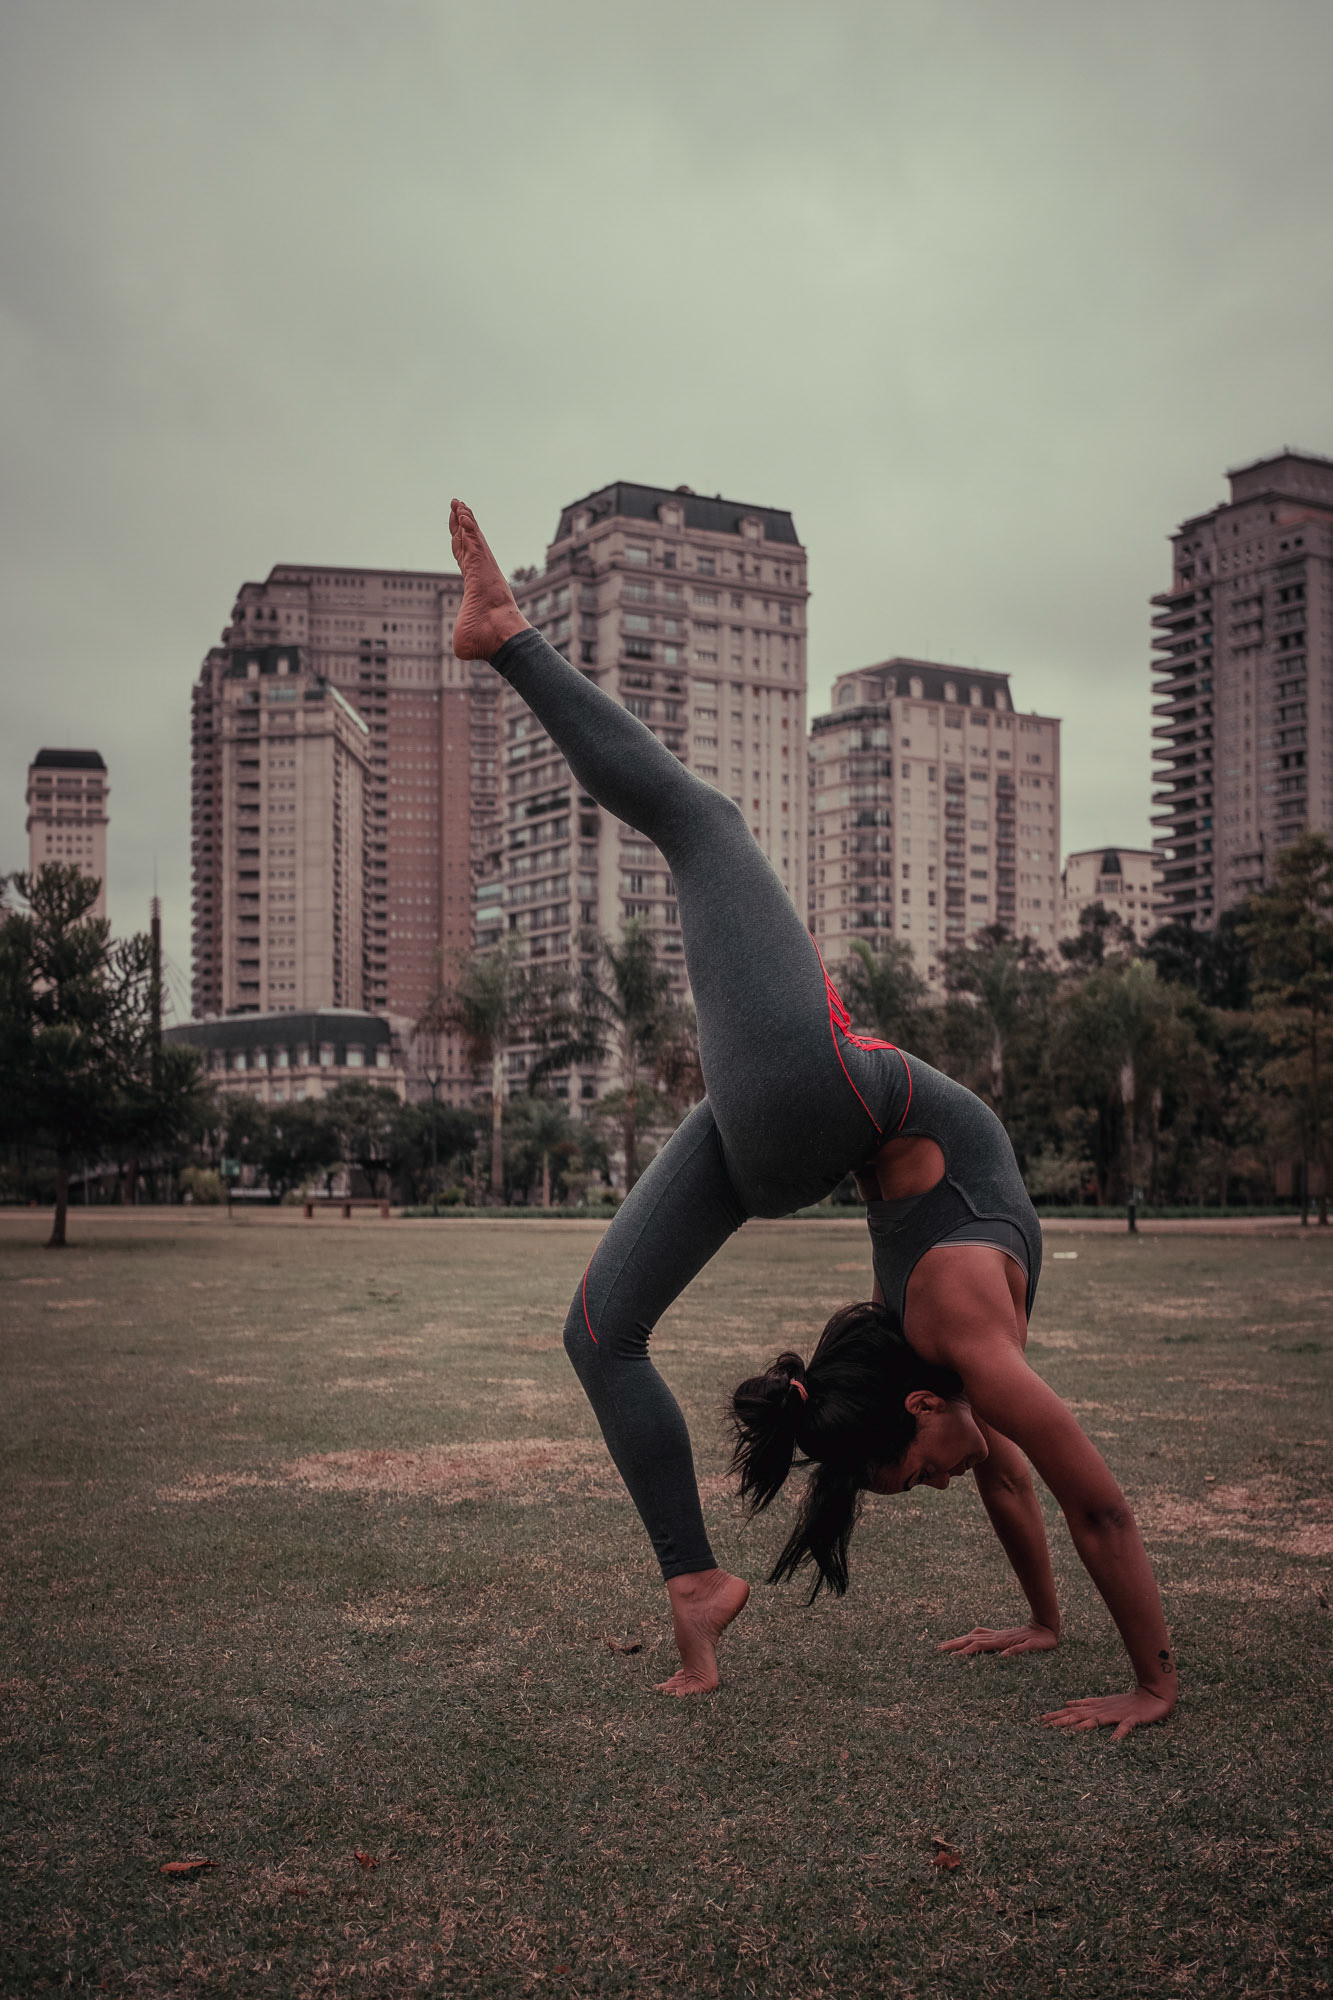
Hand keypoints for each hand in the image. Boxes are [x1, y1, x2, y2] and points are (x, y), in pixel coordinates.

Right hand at [938, 1622, 1057, 1657]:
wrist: (1047, 1625)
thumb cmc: (1043, 1640)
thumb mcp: (1035, 1647)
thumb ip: (1020, 1650)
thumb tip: (1004, 1656)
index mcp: (1002, 1641)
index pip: (978, 1646)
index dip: (965, 1652)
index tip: (952, 1658)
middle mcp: (997, 1637)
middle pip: (970, 1639)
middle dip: (954, 1644)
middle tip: (939, 1649)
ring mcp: (998, 1635)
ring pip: (973, 1636)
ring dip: (959, 1641)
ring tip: (946, 1645)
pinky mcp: (1001, 1636)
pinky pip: (981, 1635)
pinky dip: (970, 1638)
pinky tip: (967, 1641)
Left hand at [1041, 1688, 1174, 1740]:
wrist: (1153, 1694)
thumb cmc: (1127, 1701)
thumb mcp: (1103, 1703)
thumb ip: (1086, 1704)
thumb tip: (1066, 1703)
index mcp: (1096, 1707)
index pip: (1073, 1711)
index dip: (1057, 1715)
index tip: (1041, 1719)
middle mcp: (1103, 1710)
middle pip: (1079, 1716)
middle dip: (1063, 1720)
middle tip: (1046, 1724)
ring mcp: (1117, 1714)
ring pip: (1098, 1720)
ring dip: (1085, 1726)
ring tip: (1071, 1732)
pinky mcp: (1132, 1719)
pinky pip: (1125, 1727)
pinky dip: (1119, 1733)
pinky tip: (1113, 1741)